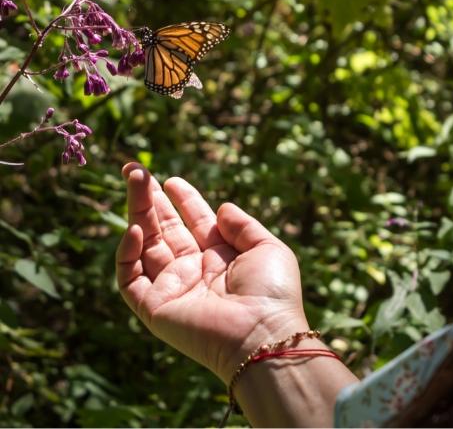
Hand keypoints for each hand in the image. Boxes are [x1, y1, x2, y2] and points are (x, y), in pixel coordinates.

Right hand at [115, 163, 309, 382]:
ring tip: (133, 180)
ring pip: (145, 245)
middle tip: (134, 169)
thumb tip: (221, 207)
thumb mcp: (267, 248)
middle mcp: (194, 270)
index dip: (182, 200)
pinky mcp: (155, 308)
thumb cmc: (272, 293)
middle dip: (149, 199)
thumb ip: (242, 225)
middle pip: (164, 229)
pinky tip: (135, 228)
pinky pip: (131, 278)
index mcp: (220, 256)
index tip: (171, 179)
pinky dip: (127, 254)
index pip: (194, 222)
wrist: (263, 335)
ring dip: (137, 212)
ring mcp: (173, 288)